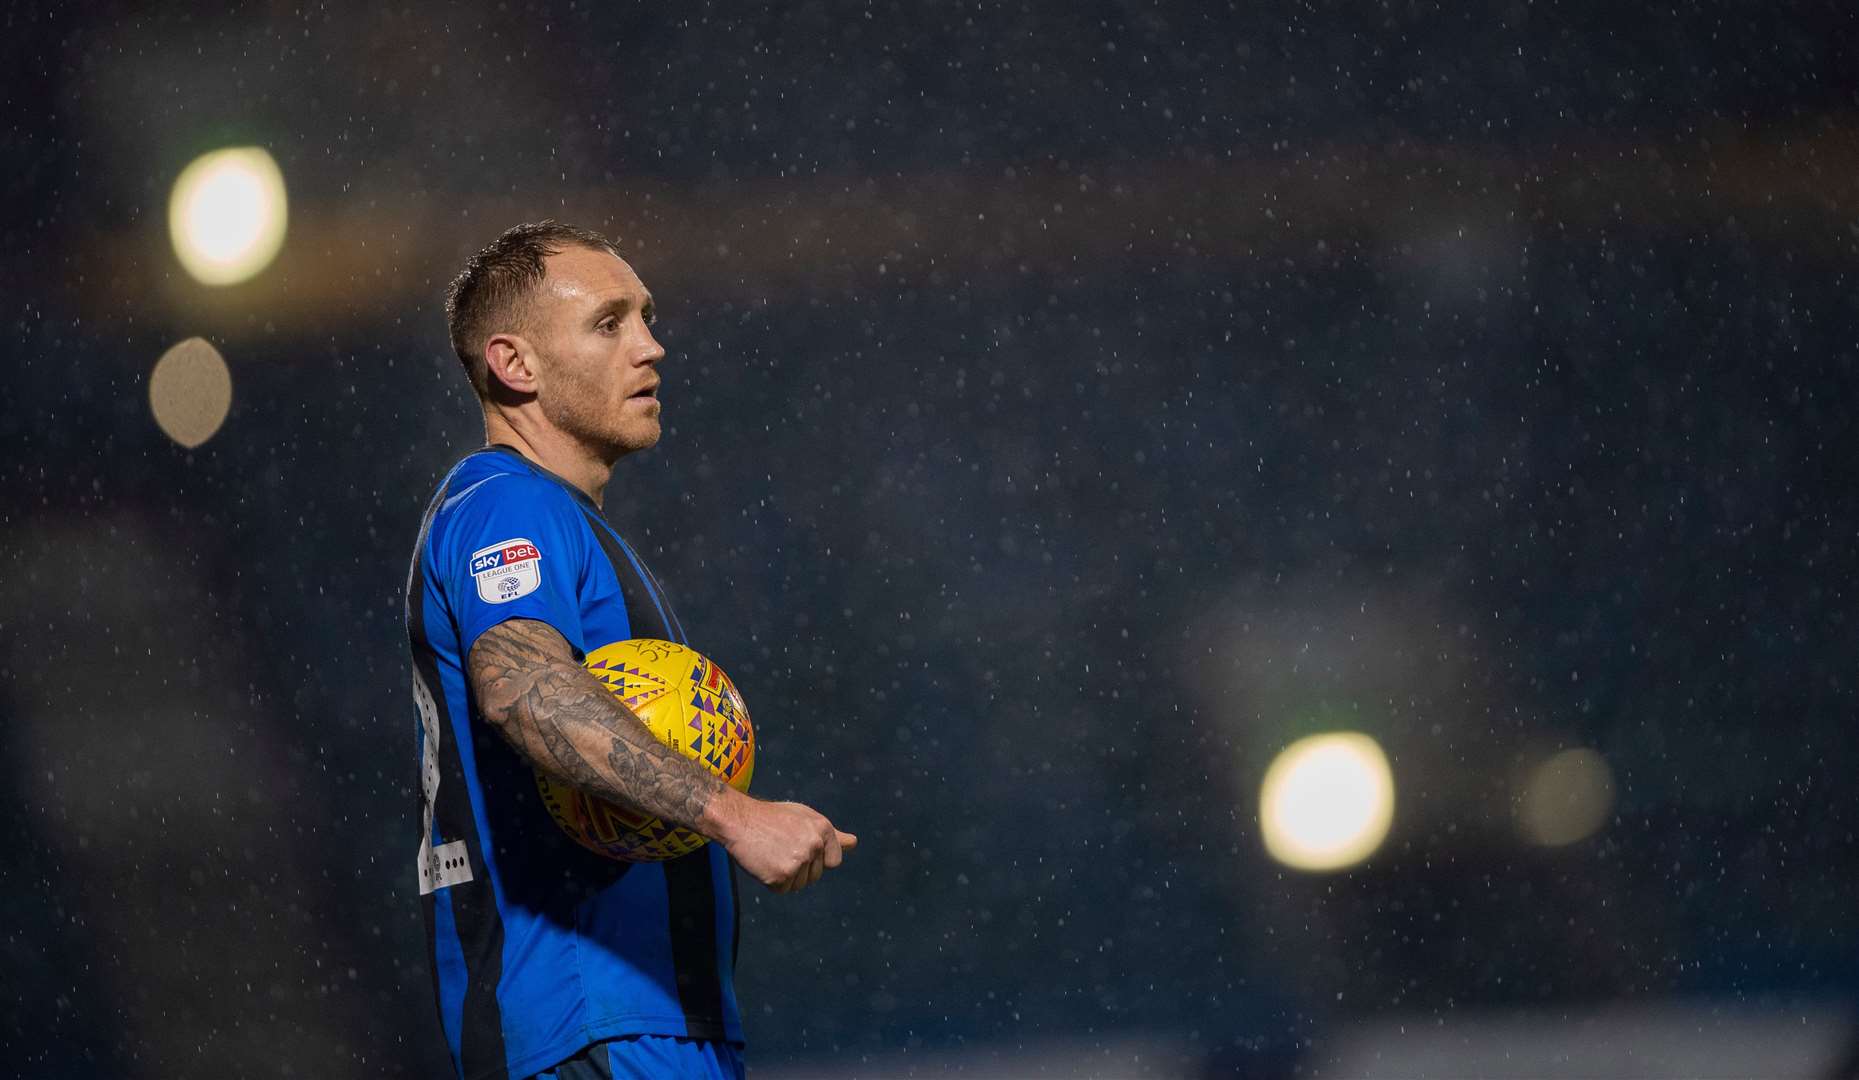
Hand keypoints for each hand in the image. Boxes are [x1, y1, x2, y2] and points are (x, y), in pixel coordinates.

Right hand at [708, 791, 856, 892]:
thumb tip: (853, 843)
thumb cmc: (772, 818)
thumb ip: (830, 835)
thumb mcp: (805, 818)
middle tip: (780, 848)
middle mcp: (814, 845)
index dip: (818, 859)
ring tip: (771, 854)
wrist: (739, 820)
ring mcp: (798, 861)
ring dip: (786, 876)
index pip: (835, 861)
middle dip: (800, 868)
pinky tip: (763, 862)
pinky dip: (771, 882)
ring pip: (800, 885)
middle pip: (816, 876)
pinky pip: (782, 890)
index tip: (800, 848)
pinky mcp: (781, 875)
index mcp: (823, 829)